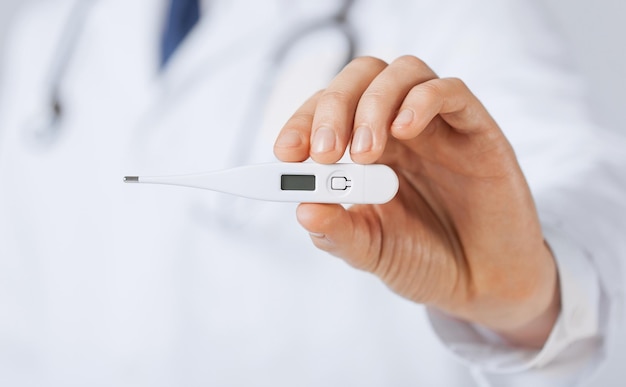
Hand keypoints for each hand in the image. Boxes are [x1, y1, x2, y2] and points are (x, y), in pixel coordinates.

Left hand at [273, 56, 559, 347]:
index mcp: (367, 152)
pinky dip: (421, 101)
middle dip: (333, 108)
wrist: (483, 285)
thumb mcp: (372, 251)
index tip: (286, 152)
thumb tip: (302, 210)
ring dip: (373, 104)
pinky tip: (404, 132)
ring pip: (402, 72)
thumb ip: (338, 232)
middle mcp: (398, 131)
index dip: (302, 122)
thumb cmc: (426, 261)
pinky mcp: (477, 131)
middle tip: (324, 152)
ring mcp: (437, 127)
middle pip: (360, 79)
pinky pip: (450, 90)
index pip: (327, 112)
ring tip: (365, 153)